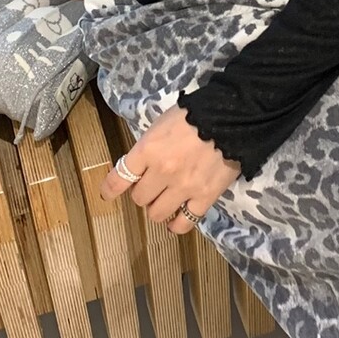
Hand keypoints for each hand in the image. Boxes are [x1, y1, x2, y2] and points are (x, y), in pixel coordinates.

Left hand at [99, 107, 240, 234]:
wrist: (231, 117)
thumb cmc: (194, 113)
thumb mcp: (163, 122)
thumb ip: (149, 146)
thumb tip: (141, 164)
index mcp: (148, 150)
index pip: (120, 177)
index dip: (110, 189)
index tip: (107, 193)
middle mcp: (162, 172)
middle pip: (139, 197)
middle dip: (143, 192)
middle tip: (152, 185)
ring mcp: (183, 188)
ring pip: (156, 214)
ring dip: (158, 208)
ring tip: (165, 200)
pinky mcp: (204, 197)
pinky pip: (183, 224)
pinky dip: (176, 224)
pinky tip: (177, 218)